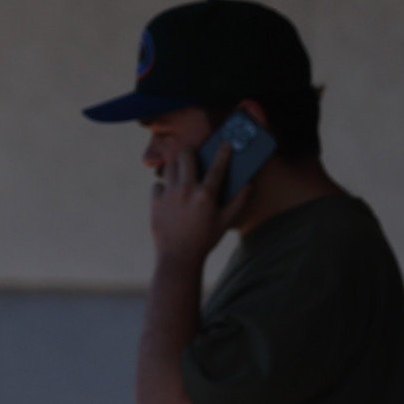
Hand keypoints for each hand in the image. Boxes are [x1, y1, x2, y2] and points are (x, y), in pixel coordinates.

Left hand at [149, 140, 249, 267]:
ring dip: (177, 167)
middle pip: (186, 155)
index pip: (217, 166)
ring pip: (171, 167)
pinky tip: (169, 194)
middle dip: (191, 151)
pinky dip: (163, 187)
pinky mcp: (155, 203)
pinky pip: (157, 185)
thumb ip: (238, 203)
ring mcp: (169, 196)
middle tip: (194, 154)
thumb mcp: (224, 223)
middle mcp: (186, 191)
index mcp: (205, 195)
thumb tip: (248, 186)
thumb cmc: (203, 241)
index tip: (225, 144)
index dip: (223, 152)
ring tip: (182, 174)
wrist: (177, 259)